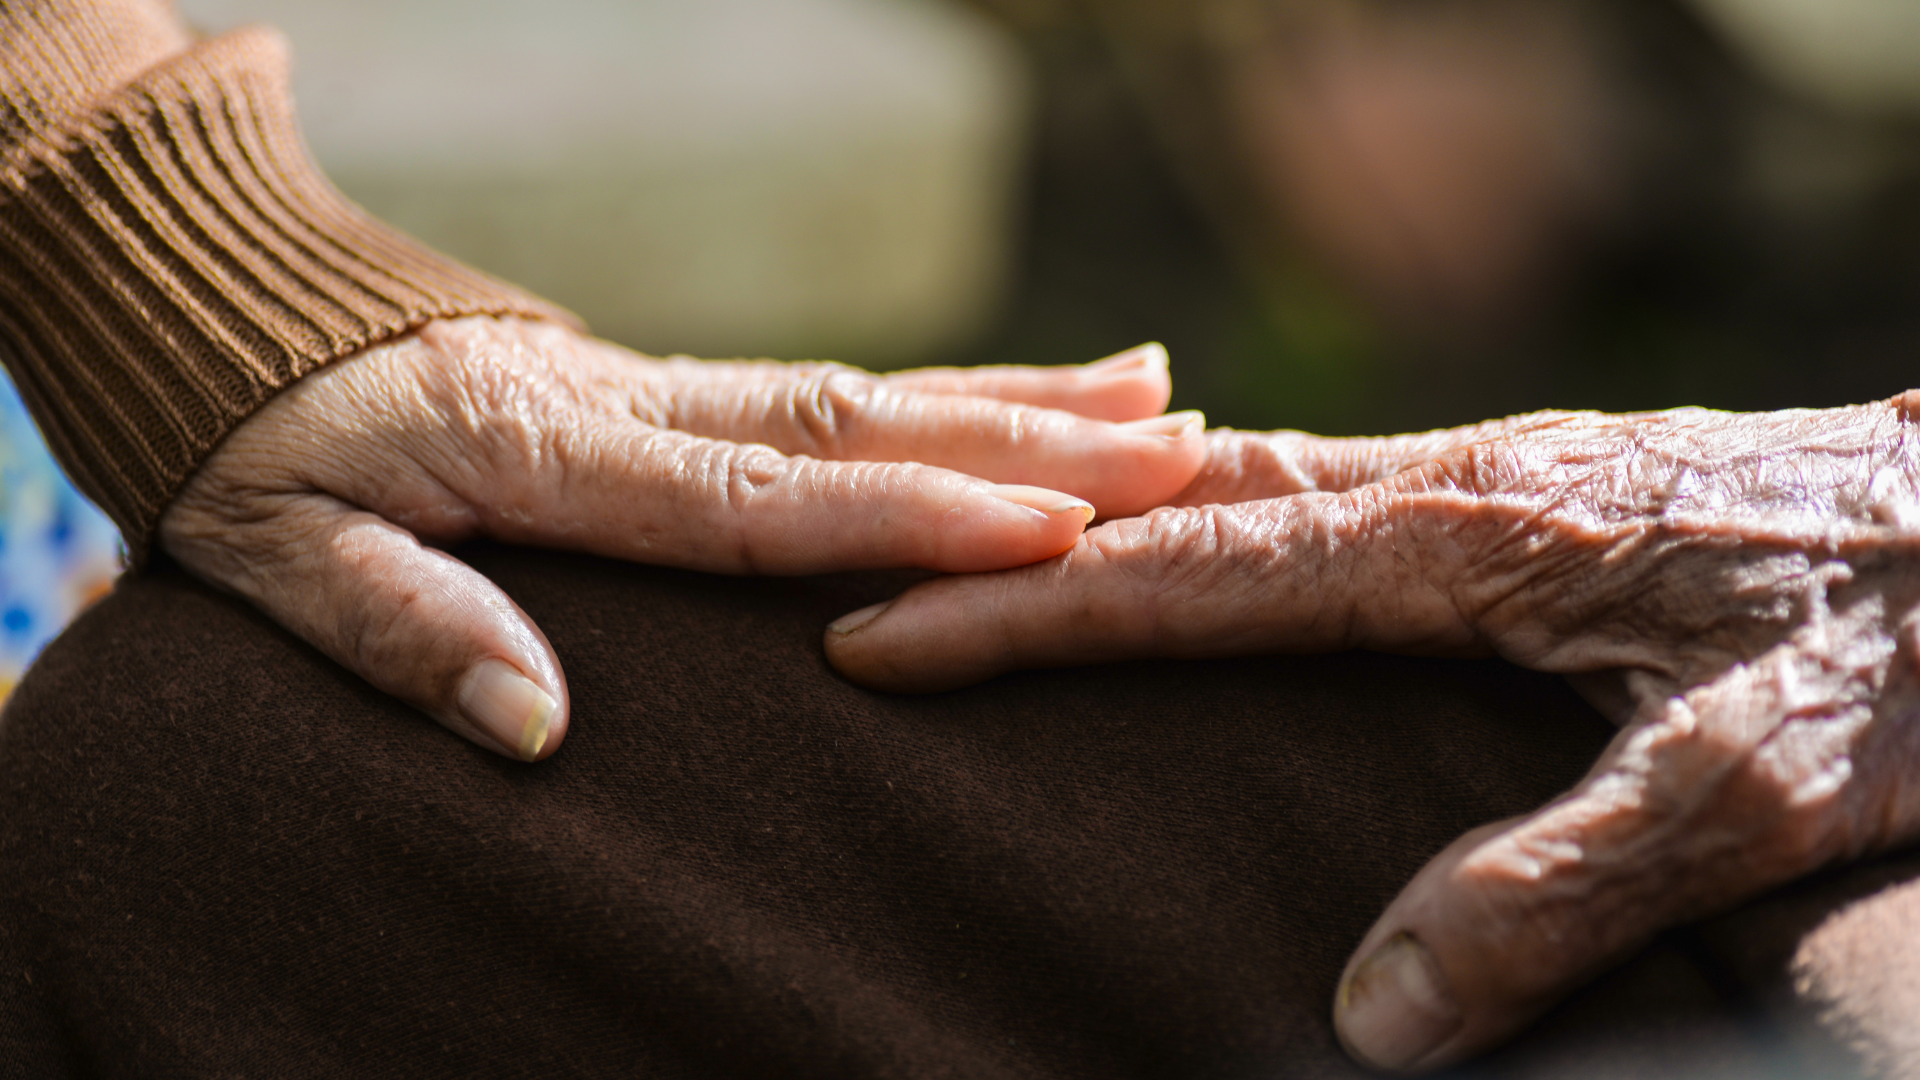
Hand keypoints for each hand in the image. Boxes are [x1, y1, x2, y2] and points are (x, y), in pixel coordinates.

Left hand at [159, 316, 1205, 762]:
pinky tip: (1021, 398)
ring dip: (1016, 401)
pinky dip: (941, 395)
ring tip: (1158, 401)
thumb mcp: (272, 550)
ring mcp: (662, 387)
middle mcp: (637, 403)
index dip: (917, 513)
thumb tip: (539, 729)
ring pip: (866, 393)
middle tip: (1179, 448)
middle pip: (859, 423)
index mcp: (553, 450)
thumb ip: (402, 629)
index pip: (767, 494)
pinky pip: (829, 394)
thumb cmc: (245, 442)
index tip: (1053, 524)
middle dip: (1027, 439)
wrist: (219, 314)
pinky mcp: (668, 392)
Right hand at [825, 396, 1919, 1071]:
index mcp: (1472, 537)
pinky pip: (1326, 491)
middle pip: (1187, 503)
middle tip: (891, 597)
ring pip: (1251, 483)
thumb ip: (1555, 888)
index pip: (1190, 577)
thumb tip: (1370, 1014)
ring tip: (1002, 578)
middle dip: (1025, 553)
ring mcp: (1497, 469)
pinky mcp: (1536, 487)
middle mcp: (1460, 479)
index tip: (886, 637)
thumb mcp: (1751, 785)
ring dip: (1114, 528)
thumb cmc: (1911, 646)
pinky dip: (1216, 525)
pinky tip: (1206, 563)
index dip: (1024, 617)